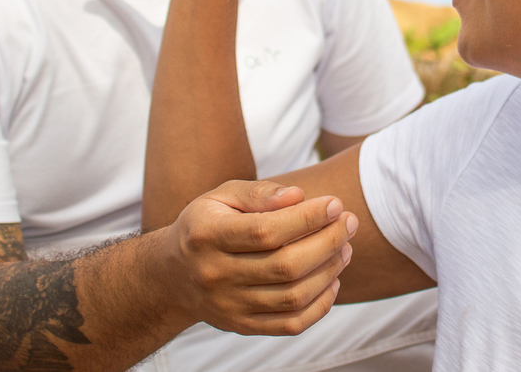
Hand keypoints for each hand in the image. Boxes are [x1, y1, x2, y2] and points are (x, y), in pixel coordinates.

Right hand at [169, 179, 356, 335]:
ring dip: (329, 271)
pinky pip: (290, 324)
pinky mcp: (242, 326)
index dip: (307, 218)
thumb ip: (259, 193)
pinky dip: (320, 305)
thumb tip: (297, 196)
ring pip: (292, 296)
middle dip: (327, 242)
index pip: (266, 231)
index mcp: (207, 236)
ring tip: (345, 248)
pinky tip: (332, 280)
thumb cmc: (206, 225)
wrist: (172, 275)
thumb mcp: (221, 196)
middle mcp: (215, 275)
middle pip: (285, 266)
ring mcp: (228, 306)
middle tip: (348, 223)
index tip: (335, 204)